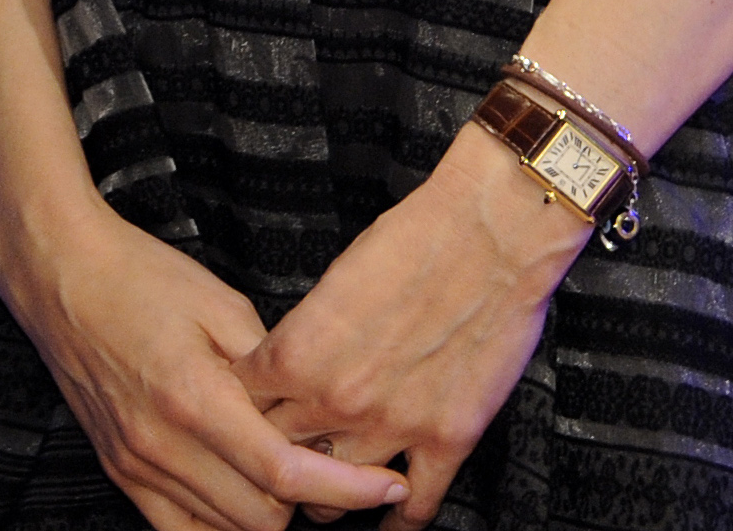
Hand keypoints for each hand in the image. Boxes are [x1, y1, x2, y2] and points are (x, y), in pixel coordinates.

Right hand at [0, 195, 412, 530]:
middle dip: (310, 499)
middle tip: (329, 460)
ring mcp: (137, 465)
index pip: (285, 473)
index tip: (387, 482)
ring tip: (284, 469)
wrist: (61, 276)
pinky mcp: (121, 472)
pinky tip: (241, 493)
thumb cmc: (139, 277)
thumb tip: (317, 415)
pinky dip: (221, 524)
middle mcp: (162, 443)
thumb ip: (272, 369)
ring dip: (268, 511)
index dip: (346, 487)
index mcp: (193, 396)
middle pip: (263, 517)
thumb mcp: (221, 304)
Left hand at [236, 137, 592, 525]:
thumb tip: (290, 363)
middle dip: (276, 457)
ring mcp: (393, 424)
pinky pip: (414, 506)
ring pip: (336, 495)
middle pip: (278, 456)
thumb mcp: (331, 281)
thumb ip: (306, 334)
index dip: (243, 411)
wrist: (489, 230)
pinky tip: (389, 517)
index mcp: (298, 352)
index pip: (243, 406)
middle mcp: (336, 398)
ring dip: (329, 492)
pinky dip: (397, 518)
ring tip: (328, 486)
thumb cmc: (414, 238)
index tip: (250, 415)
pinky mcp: (447, 437)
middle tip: (282, 456)